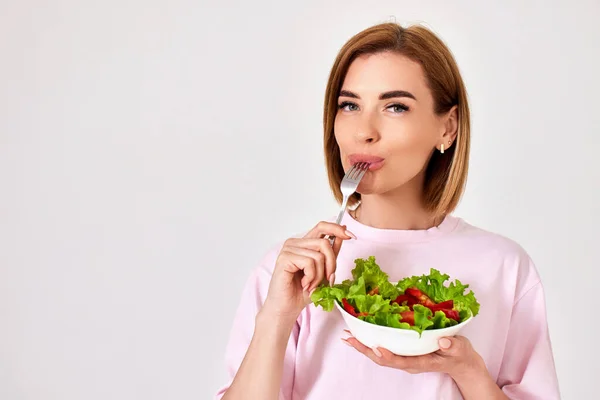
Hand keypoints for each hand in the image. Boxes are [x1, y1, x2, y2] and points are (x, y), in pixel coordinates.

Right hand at [261, 222, 355, 322]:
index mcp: (304, 243)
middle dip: (331, 264)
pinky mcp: (285, 257)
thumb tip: (344, 233)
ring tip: (312, 285)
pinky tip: (305, 284)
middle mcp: (295, 243)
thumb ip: (331, 253)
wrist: (287, 308)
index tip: (351, 236)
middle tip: (327, 280)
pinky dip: (312, 277)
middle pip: (324, 243)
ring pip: (319, 255)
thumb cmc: (302, 292)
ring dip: (320, 275)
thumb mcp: (323, 271)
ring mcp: (288, 249)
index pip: (322, 226)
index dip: (338, 229)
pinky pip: (309, 263)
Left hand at [343, 331, 486, 379]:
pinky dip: (371, 341)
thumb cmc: (459, 355)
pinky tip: (362, 334)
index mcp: (421, 362)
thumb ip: (452, 346)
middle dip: (365, 350)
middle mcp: (409, 361)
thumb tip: (442, 341)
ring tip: (349, 336)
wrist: (460, 362)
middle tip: (350, 339)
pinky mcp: (404, 351)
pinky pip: (384, 348)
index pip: (401, 361)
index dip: (387, 356)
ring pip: (380, 354)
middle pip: (383, 359)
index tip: (376, 348)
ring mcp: (405, 357)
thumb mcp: (460, 350)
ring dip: (364, 346)